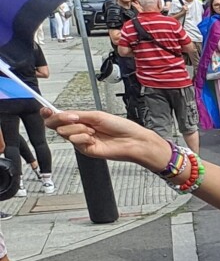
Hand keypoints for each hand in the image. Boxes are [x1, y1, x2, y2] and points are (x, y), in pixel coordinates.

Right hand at [45, 108, 170, 168]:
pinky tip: (94, 138)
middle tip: (77, 119)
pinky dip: (84, 137)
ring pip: (64, 132)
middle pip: (56, 125)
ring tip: (93, 131)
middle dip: (63, 119)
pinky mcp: (84, 150)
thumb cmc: (120, 127)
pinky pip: (75, 140)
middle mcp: (79, 130)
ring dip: (79, 128)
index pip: (59, 117)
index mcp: (81, 120)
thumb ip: (77, 115)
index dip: (50, 113)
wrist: (132, 140)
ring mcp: (81, 141)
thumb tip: (61, 113)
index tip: (46, 109)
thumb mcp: (96, 115)